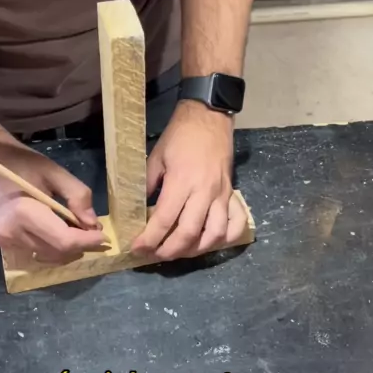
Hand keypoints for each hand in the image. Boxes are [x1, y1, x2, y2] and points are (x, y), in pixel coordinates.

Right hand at [0, 139, 106, 262]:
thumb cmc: (19, 162)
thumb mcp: (53, 171)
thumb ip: (77, 196)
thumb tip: (92, 223)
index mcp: (22, 214)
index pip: (63, 241)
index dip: (87, 241)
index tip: (105, 236)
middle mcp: (11, 234)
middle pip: (57, 252)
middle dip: (81, 246)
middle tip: (96, 233)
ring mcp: (4, 241)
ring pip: (48, 256)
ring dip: (67, 248)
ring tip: (79, 231)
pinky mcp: (2, 243)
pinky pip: (36, 252)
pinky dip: (53, 247)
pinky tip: (60, 232)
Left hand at [132, 101, 246, 260]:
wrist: (209, 117)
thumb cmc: (180, 135)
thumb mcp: (157, 156)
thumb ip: (148, 184)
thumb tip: (139, 209)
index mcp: (182, 181)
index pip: (164, 219)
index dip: (149, 238)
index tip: (137, 248)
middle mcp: (204, 192)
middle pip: (189, 234)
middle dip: (169, 251)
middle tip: (154, 255)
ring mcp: (221, 195)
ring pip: (214, 234)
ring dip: (195, 250)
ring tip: (179, 252)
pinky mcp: (231, 194)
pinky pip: (235, 223)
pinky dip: (224, 239)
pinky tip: (209, 242)